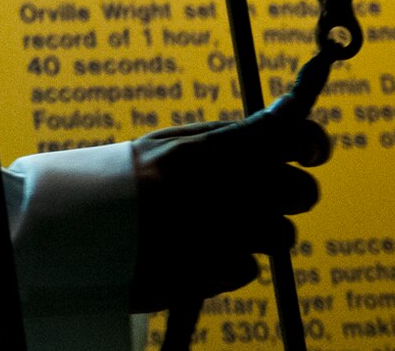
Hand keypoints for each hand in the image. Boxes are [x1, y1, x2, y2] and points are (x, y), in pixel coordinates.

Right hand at [128, 107, 330, 310]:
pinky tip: (196, 250)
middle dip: (289, 193)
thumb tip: (279, 122)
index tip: (311, 151)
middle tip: (259, 194)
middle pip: (303, 191)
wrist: (82, 232)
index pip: (294, 137)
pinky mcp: (223, 272)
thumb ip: (224, 136)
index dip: (312, 142)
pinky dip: (229, 261)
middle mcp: (232, 187)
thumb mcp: (166, 144)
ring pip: (283, 233)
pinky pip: (250, 266)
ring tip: (215, 226)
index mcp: (216, 147)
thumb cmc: (125, 181)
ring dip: (259, 232)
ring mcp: (231, 232)